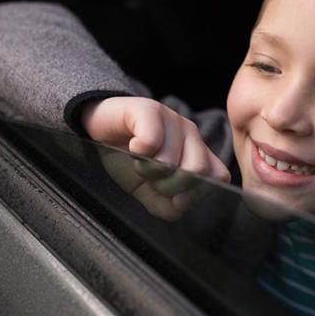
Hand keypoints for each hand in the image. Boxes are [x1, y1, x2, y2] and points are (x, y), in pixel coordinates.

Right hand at [81, 97, 230, 220]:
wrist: (97, 132)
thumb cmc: (126, 161)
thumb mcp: (147, 191)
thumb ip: (167, 206)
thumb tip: (179, 205)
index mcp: (197, 152)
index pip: (218, 176)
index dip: (195, 193)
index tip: (170, 196)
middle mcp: (190, 134)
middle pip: (196, 171)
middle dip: (168, 186)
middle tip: (149, 178)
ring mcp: (172, 119)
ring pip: (171, 161)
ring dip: (147, 170)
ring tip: (136, 161)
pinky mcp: (148, 109)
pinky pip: (152, 140)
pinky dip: (138, 152)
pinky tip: (131, 148)